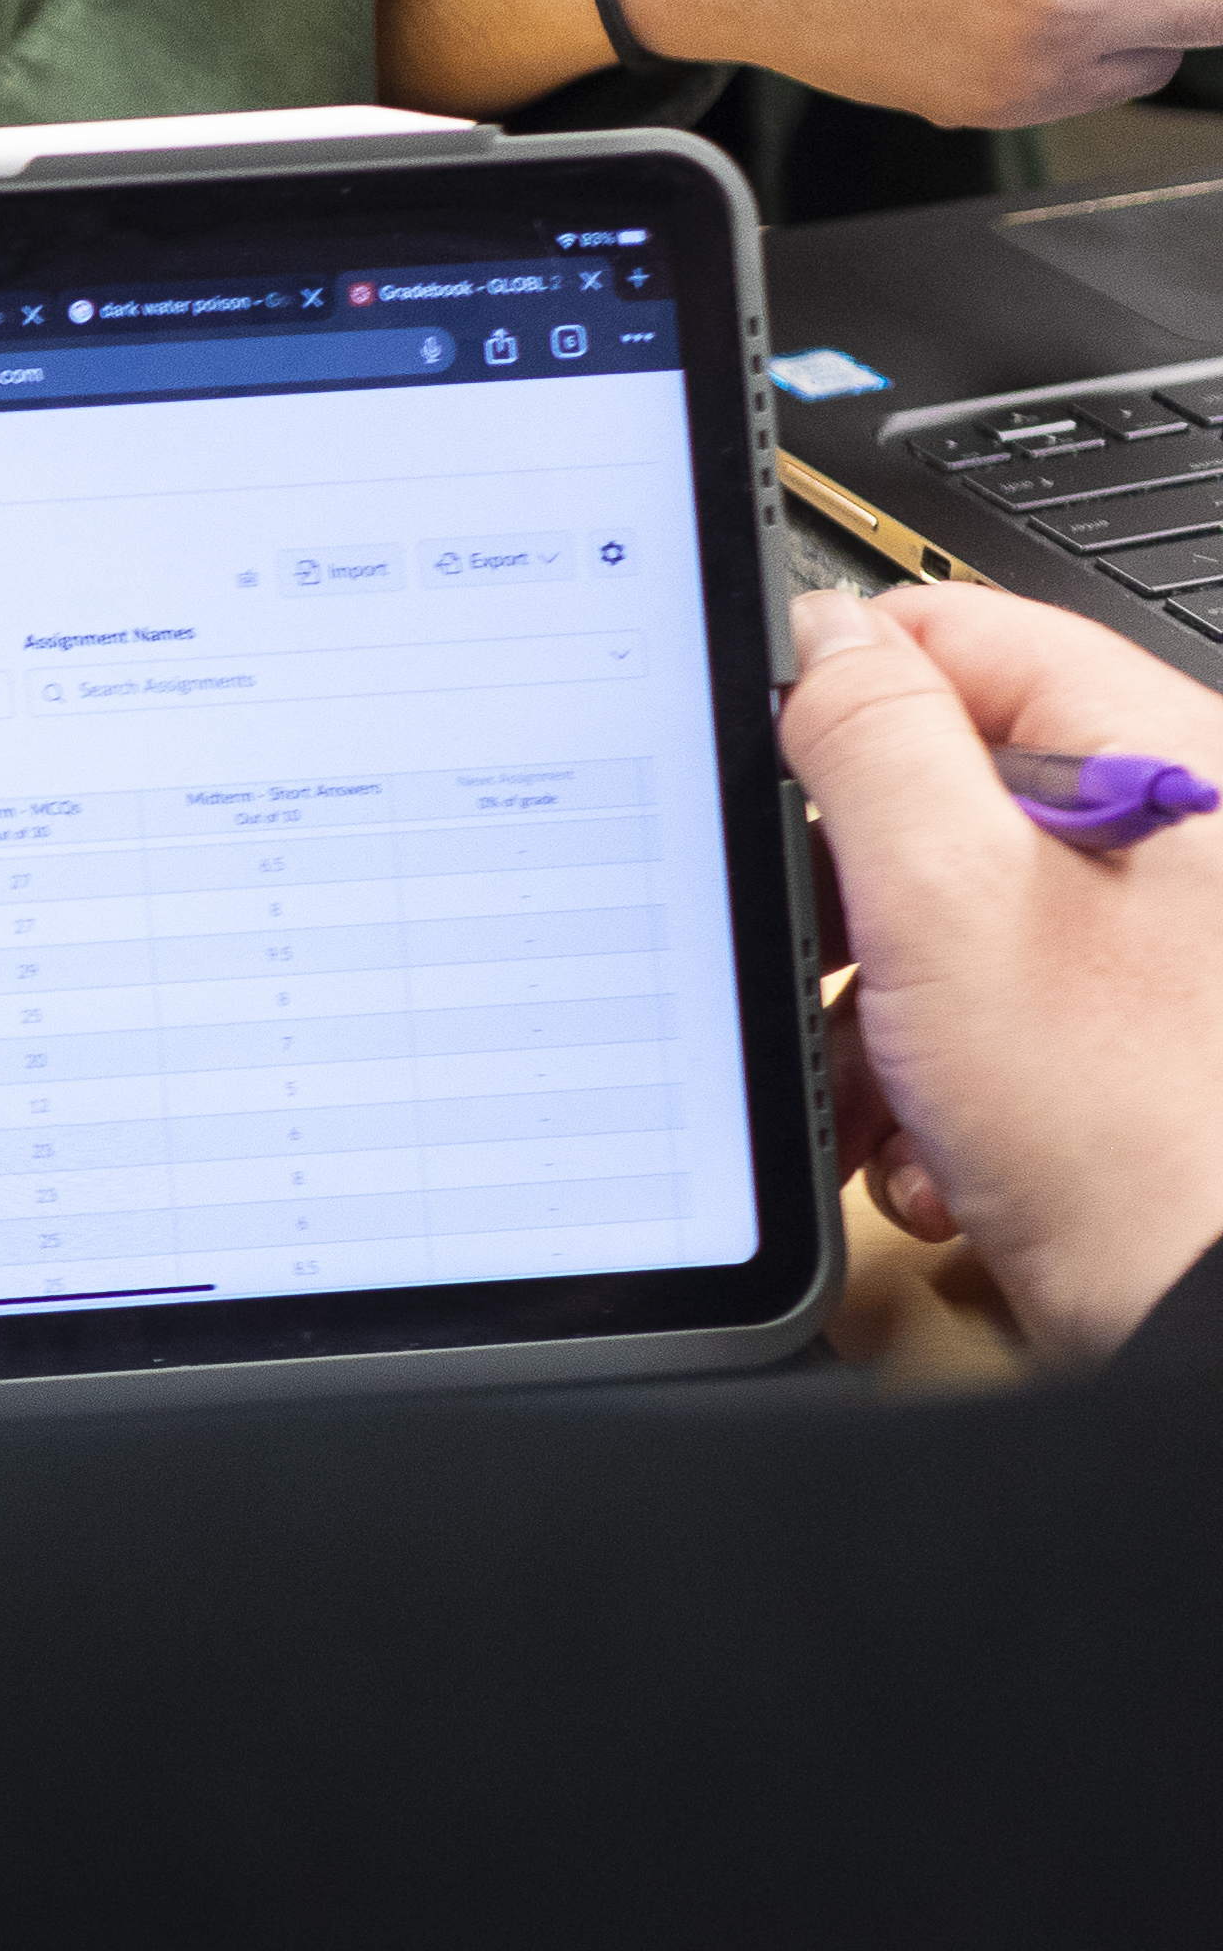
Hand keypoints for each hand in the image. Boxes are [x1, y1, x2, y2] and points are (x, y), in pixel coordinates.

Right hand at [782, 582, 1222, 1362]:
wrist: (1201, 1314)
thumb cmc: (1131, 1121)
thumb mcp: (954, 903)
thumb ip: (877, 742)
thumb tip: (828, 636)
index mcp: (1159, 760)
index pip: (965, 637)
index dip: (843, 691)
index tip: (771, 770)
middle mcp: (1161, 844)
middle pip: (935, 796)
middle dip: (848, 902)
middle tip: (824, 961)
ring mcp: (1135, 953)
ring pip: (934, 927)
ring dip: (870, 1021)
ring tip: (881, 1092)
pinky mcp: (1102, 1049)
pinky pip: (966, 1026)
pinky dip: (919, 1093)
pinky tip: (933, 1149)